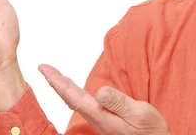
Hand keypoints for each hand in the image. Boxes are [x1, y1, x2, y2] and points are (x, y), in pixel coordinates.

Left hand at [39, 65, 171, 134]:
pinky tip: (77, 93)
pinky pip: (85, 104)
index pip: (73, 96)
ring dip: (65, 87)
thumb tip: (100, 90)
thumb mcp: (140, 114)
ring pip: (76, 101)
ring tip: (56, 77)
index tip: (44, 68)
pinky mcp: (107, 122)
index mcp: (102, 115)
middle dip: (56, 82)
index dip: (57, 81)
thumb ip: (119, 102)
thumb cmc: (151, 132)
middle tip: (44, 68)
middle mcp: (97, 119)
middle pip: (70, 98)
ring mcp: (101, 121)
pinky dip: (75, 94)